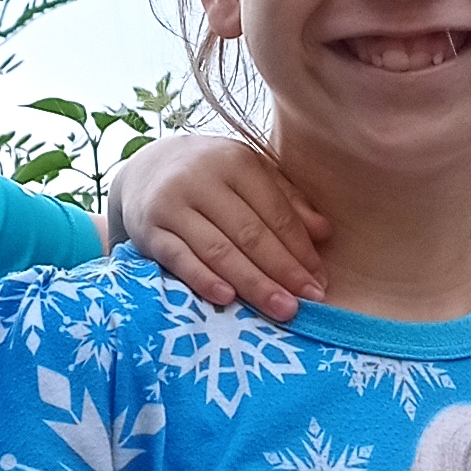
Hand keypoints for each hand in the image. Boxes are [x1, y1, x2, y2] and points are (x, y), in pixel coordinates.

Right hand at [112, 132, 327, 324]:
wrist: (146, 168)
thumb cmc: (211, 176)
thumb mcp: (249, 175)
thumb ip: (286, 200)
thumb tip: (324, 233)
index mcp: (235, 161)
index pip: (275, 212)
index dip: (300, 249)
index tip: (320, 281)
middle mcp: (202, 179)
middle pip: (250, 233)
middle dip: (282, 271)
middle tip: (308, 301)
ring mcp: (172, 205)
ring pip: (218, 250)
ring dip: (253, 283)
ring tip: (281, 308)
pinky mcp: (150, 230)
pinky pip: (179, 259)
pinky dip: (203, 279)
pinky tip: (228, 299)